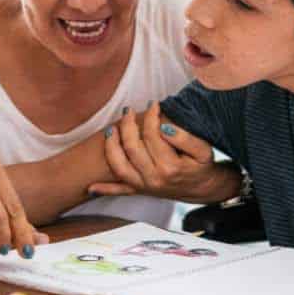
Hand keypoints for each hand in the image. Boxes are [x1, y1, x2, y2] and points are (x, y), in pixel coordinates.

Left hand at [90, 103, 218, 199]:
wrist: (203, 189)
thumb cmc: (201, 166)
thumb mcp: (203, 150)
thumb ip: (185, 138)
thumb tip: (164, 127)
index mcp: (170, 167)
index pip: (153, 135)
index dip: (151, 116)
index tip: (153, 104)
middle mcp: (153, 178)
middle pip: (132, 147)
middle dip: (128, 125)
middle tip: (128, 110)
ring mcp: (144, 186)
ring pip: (119, 166)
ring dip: (111, 147)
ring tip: (110, 129)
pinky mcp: (139, 190)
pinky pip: (119, 191)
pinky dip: (104, 190)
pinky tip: (90, 188)